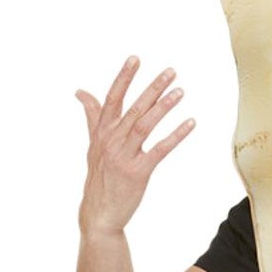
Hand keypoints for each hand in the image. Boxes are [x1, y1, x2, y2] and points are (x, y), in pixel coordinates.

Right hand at [75, 55, 194, 234]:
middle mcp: (111, 141)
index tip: (135, 59)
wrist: (99, 213)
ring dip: (164, 107)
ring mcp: (124, 156)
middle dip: (152, 88)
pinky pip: (160, 150)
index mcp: (102, 133)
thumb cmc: (99, 178)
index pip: (113, 99)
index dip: (124, 78)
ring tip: (180, 92)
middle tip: (171, 71)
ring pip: (145, 125)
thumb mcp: (93, 145)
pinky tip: (190, 123)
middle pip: (133, 108)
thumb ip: (92, 117)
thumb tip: (81, 92)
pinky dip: (176, 136)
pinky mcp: (138, 172)